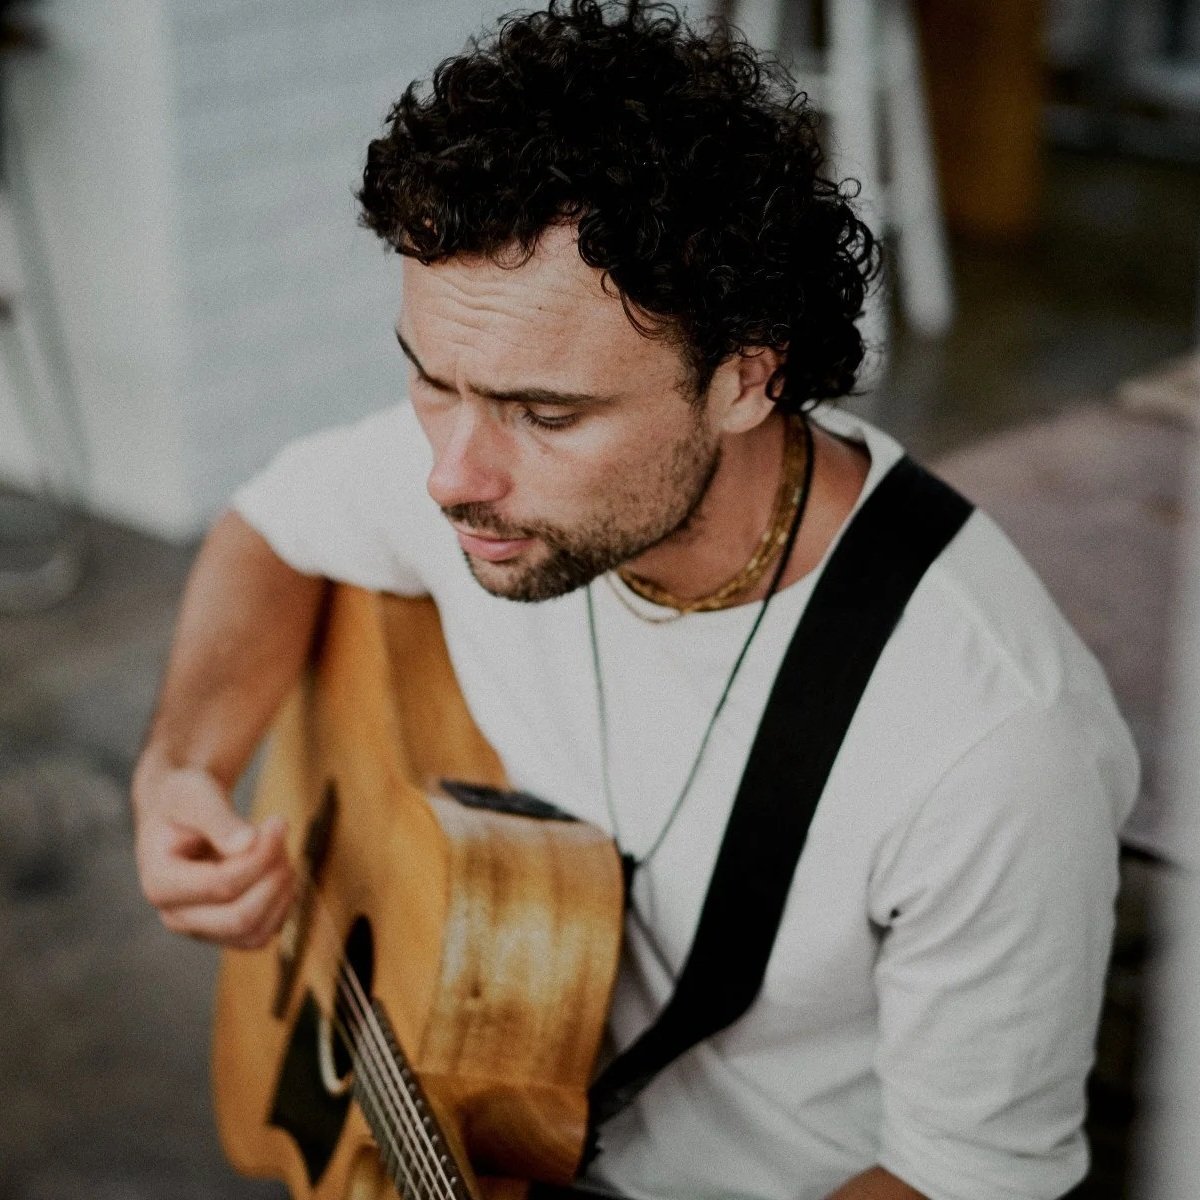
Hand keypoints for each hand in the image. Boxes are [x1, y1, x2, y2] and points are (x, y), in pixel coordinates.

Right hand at [133, 763, 295, 948]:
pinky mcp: (225, 931)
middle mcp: (176, 916)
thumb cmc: (186, 800)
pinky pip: (264, 933)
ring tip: (280, 850)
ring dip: (281, 891)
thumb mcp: (196, 795)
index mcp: (159, 884)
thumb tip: (247, 843)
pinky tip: (278, 867)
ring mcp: (201, 929)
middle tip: (281, 836)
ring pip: (255, 934)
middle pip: (240, 918)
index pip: (222, 885)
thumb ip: (219, 819)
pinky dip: (281, 903)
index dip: (261, 855)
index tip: (278, 821)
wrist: (183, 813)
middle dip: (273, 877)